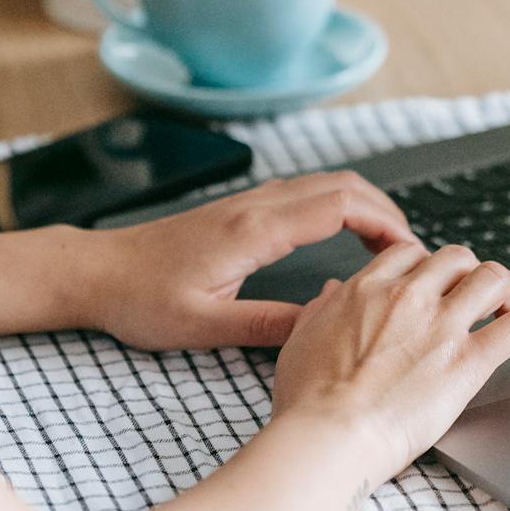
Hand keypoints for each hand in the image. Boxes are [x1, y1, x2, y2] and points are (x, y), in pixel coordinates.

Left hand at [81, 172, 415, 350]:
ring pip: (326, 184)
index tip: (410, 251)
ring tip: (389, 248)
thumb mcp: (205, 326)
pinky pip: (307, 193)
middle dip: (386, 211)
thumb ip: (268, 326)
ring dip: (365, 206)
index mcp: (254, 229)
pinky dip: (340, 206)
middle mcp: (257, 205)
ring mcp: (250, 202)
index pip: (339, 205)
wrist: (98, 272)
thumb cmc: (141, 300)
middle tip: (411, 251)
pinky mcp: (243, 209)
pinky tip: (345, 236)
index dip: (384, 222)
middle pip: (343, 185)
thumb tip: (325, 326)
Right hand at [271, 242, 509, 481]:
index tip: (433, 283)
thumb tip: (333, 292)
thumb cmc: (308, 400)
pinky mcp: (468, 362)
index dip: (427, 266)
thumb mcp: (301, 338)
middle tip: (473, 296)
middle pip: (457, 257)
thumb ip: (321, 308)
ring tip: (509, 307)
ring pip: (493, 278)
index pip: (411, 253)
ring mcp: (442, 326)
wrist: (328, 437)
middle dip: (469, 272)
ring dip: (507, 290)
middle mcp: (409, 296)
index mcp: (368, 288)